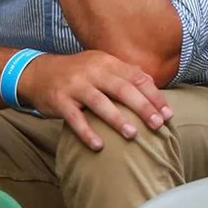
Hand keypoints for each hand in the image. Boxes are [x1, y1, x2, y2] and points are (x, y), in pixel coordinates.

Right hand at [19, 50, 173, 150]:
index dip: (154, 96)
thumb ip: (124, 74)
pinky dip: (87, 132)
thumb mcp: (101, 65)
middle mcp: (93, 71)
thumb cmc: (77, 73)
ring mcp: (75, 86)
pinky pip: (75, 118)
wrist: (38, 72)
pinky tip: (98, 146)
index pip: (136, 78)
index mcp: (107, 62)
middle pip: (122, 89)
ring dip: (118, 119)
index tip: (168, 113)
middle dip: (143, 107)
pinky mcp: (60, 101)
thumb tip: (153, 86)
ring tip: (133, 135)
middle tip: (158, 125)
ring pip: (100, 103)